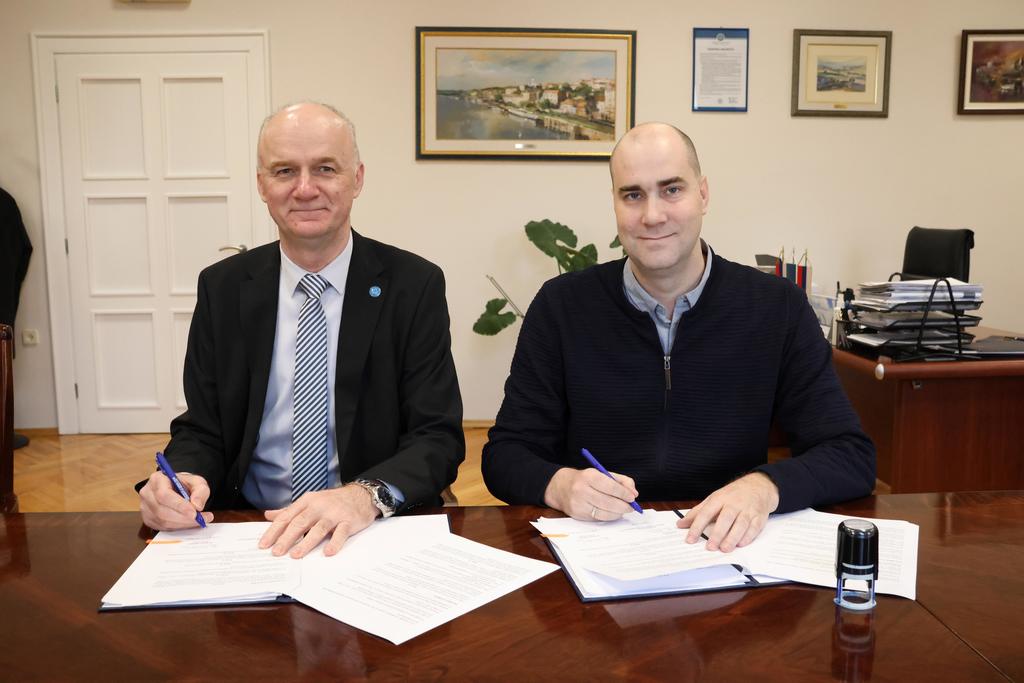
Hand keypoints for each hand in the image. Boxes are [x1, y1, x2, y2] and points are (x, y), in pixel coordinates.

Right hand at [139, 471, 212, 529]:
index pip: (164, 494)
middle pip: (162, 510)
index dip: (179, 505)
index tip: (194, 513)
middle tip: (201, 519)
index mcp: (157, 479)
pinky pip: (162, 527)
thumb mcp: (197, 482)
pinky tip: (188, 523)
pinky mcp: (148, 519)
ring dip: (183, 524)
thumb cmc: (184, 484)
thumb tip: (197, 506)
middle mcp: (147, 493)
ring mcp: (145, 508)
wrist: (176, 489)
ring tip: (198, 521)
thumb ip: (201, 491)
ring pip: (163, 521)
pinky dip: (178, 527)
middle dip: (184, 518)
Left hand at [259, 485, 378, 558]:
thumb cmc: (332, 501)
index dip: (274, 531)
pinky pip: (341, 533)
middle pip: (300, 522)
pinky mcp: (349, 521)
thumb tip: (268, 515)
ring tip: (296, 555)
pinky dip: (335, 542)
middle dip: (286, 538)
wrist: (361, 495)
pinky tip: (328, 552)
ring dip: (306, 542)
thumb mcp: (310, 501)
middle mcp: (319, 506)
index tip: (264, 544)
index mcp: (307, 501)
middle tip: (276, 552)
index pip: (287, 517)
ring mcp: (334, 514)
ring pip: (318, 528)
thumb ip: (290, 510)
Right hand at [543, 467, 638, 521]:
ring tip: (623, 510)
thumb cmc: (585, 479)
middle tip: (631, 507)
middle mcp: (581, 490)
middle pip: (608, 502)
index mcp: (589, 476)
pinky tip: (612, 513)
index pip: (610, 486)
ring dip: (617, 513)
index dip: (623, 493)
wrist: (560, 487)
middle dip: (623, 506)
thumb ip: (621, 481)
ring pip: (604, 513)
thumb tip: (633, 493)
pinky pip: (598, 519)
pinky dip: (608, 516)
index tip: (632, 497)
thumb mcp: (602, 473)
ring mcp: (578, 504)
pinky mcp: (577, 515)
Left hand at [676, 473, 778, 551]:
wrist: (758, 486)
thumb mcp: (713, 499)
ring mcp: (748, 509)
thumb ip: (697, 512)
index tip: (690, 539)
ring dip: (733, 537)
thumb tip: (680, 524)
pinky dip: (748, 537)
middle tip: (711, 547)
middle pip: (726, 518)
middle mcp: (734, 503)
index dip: (697, 526)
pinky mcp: (759, 516)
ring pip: (741, 524)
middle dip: (718, 533)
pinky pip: (754, 527)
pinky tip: (740, 544)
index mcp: (720, 498)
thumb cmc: (732, 495)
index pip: (706, 512)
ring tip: (724, 549)